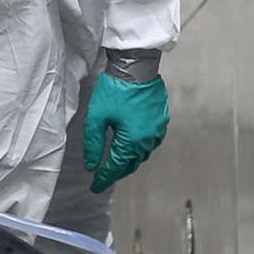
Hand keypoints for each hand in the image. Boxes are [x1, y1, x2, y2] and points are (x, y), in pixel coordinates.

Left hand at [84, 72, 169, 192]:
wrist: (136, 67)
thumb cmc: (115, 90)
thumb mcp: (97, 118)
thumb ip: (94, 144)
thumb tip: (92, 166)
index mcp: (132, 141)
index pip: (116, 168)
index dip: (104, 178)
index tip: (95, 187)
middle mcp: (148, 139)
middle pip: (132, 163)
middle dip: (117, 172)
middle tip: (104, 177)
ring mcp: (158, 129)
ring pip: (143, 154)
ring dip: (130, 161)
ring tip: (117, 164)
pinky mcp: (161, 119)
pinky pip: (151, 141)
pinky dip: (140, 148)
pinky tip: (133, 146)